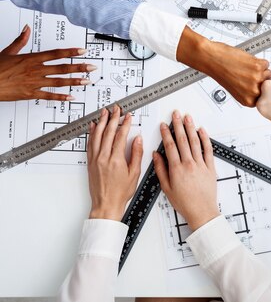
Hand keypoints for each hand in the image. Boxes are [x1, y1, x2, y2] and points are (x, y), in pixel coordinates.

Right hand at [0, 24, 94, 101]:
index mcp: (31, 58)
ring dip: (74, 81)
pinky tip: (71, 97)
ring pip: (58, 82)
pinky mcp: (29, 94)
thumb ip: (20, 41)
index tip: (82, 51)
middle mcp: (34, 70)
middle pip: (61, 68)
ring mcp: (33, 83)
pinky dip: (60, 97)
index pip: (55, 54)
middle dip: (79, 67)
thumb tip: (27, 29)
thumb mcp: (8, 52)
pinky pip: (48, 96)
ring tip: (87, 81)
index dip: (70, 52)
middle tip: (92, 67)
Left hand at [87, 106, 141, 220]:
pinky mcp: (90, 162)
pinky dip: (92, 133)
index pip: (121, 136)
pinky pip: (90, 144)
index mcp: (116, 160)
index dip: (125, 124)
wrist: (106, 204)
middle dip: (113, 118)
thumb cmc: (121, 192)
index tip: (128, 116)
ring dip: (101, 122)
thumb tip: (137, 140)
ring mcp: (95, 159)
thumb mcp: (134, 173)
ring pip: (97, 136)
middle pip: (108, 132)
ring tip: (104, 112)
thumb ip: (136, 154)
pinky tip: (93, 127)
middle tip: (116, 109)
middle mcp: (103, 157)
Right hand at [153, 111, 219, 230]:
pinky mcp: (210, 167)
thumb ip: (161, 170)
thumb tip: (156, 155)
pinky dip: (205, 139)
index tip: (163, 125)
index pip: (170, 146)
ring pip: (195, 142)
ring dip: (191, 128)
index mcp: (177, 169)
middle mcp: (189, 164)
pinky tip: (202, 130)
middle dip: (178, 125)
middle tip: (175, 114)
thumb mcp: (166, 188)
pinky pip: (208, 149)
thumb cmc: (184, 202)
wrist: (201, 211)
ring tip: (187, 117)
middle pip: (182, 140)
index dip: (166, 133)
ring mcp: (201, 164)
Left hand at [176, 27, 270, 106]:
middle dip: (261, 79)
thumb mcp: (236, 90)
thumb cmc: (221, 73)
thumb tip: (264, 90)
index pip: (264, 97)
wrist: (212, 59)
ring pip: (269, 73)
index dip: (258, 88)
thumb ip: (249, 93)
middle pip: (268, 86)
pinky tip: (247, 62)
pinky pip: (266, 63)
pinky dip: (258, 60)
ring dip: (260, 69)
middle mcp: (253, 92)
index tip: (252, 84)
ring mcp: (257, 79)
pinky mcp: (258, 66)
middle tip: (248, 74)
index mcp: (248, 101)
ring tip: (246, 68)